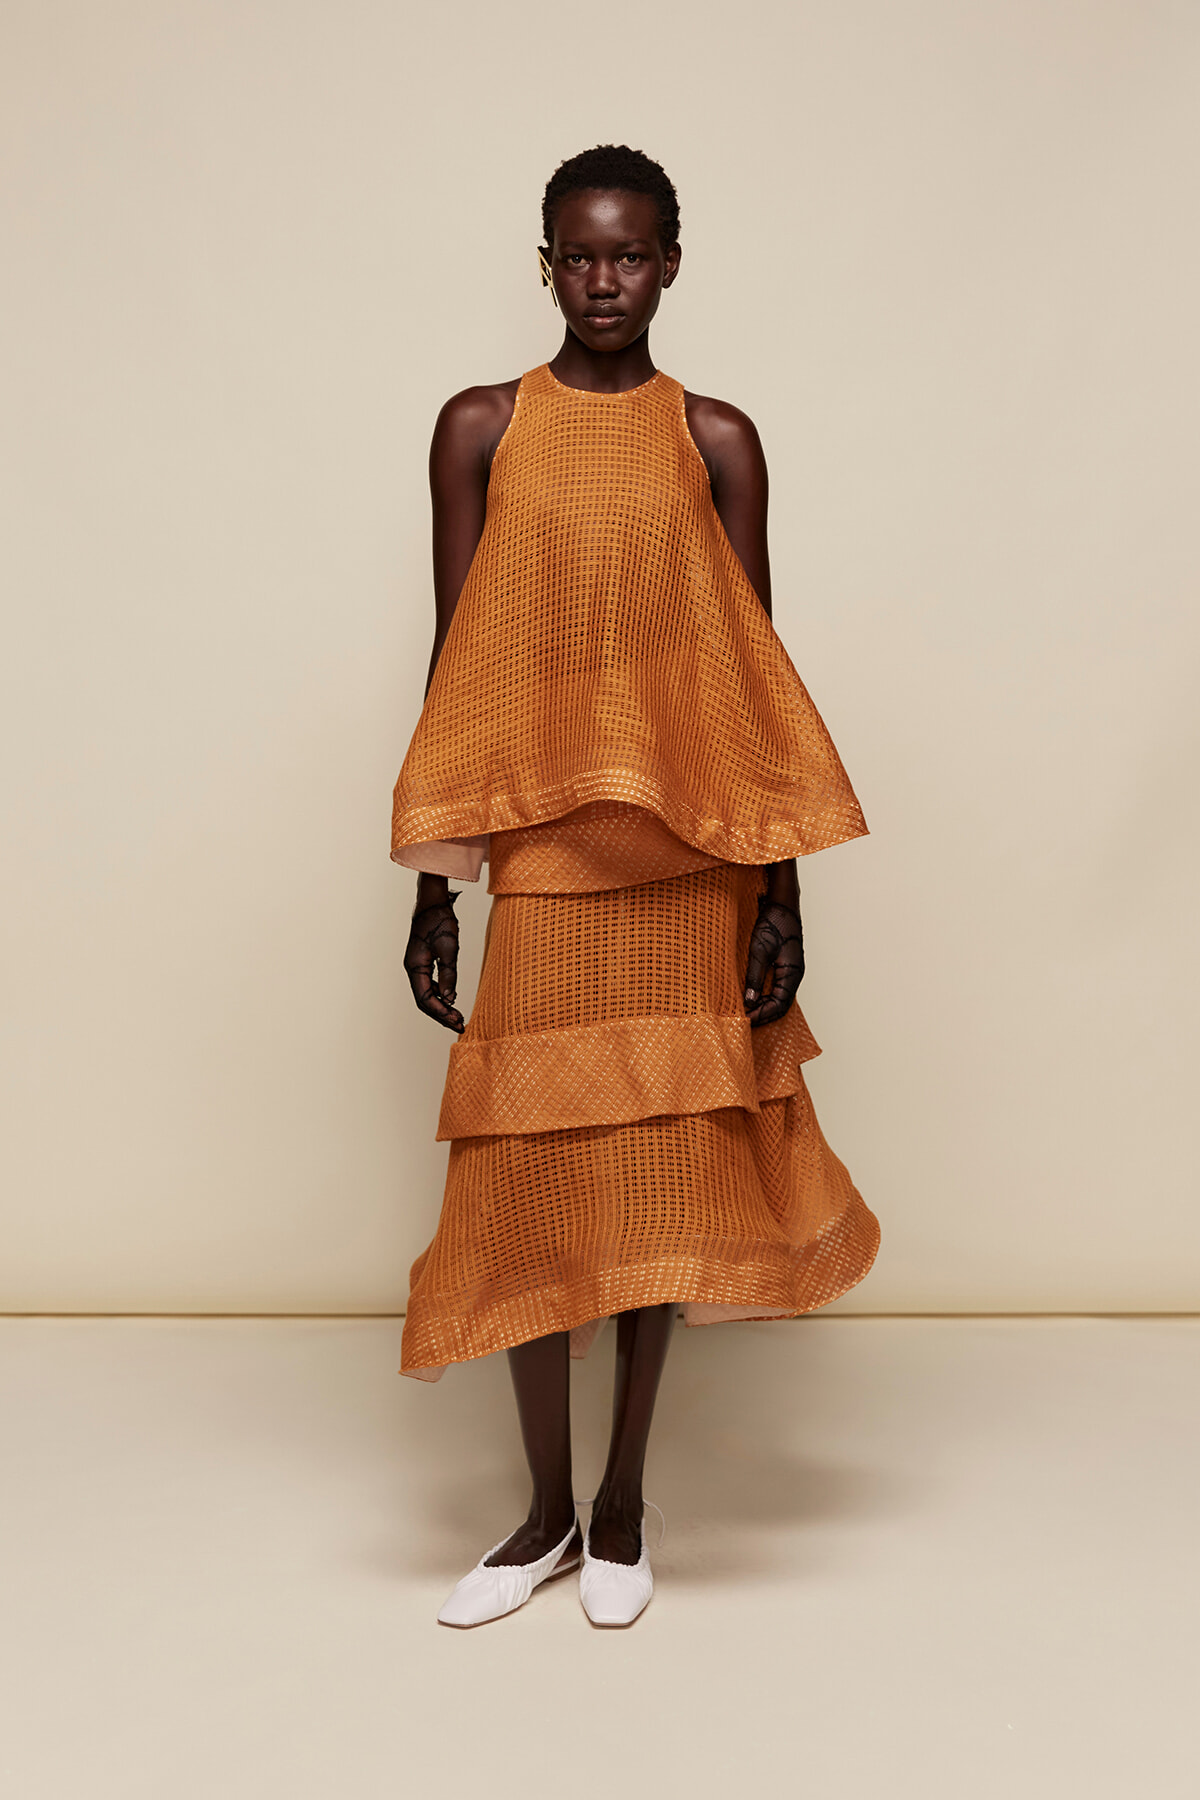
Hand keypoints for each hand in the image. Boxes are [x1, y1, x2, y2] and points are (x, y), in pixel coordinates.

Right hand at [404, 895, 464, 1032]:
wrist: (433, 901)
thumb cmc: (440, 921)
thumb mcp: (448, 949)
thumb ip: (448, 975)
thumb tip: (449, 999)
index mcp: (415, 966)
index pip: (425, 999)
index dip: (441, 1013)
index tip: (457, 1022)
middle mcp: (412, 969)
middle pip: (424, 1001)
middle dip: (441, 1015)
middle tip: (459, 1025)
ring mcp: (416, 966)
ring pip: (426, 994)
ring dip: (441, 1007)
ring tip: (457, 1018)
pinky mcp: (423, 962)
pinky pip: (429, 985)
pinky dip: (440, 995)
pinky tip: (451, 1000)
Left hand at [743, 895, 804, 1028]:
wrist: (782, 902)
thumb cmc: (774, 922)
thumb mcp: (760, 950)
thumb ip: (754, 976)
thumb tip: (749, 1000)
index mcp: (792, 973)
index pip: (779, 1005)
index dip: (762, 1014)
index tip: (745, 1019)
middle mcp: (794, 975)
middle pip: (781, 1005)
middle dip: (764, 1014)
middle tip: (744, 1019)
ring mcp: (791, 970)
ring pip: (779, 998)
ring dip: (764, 1006)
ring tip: (746, 1010)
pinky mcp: (785, 965)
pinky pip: (777, 987)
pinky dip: (765, 995)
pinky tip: (752, 995)